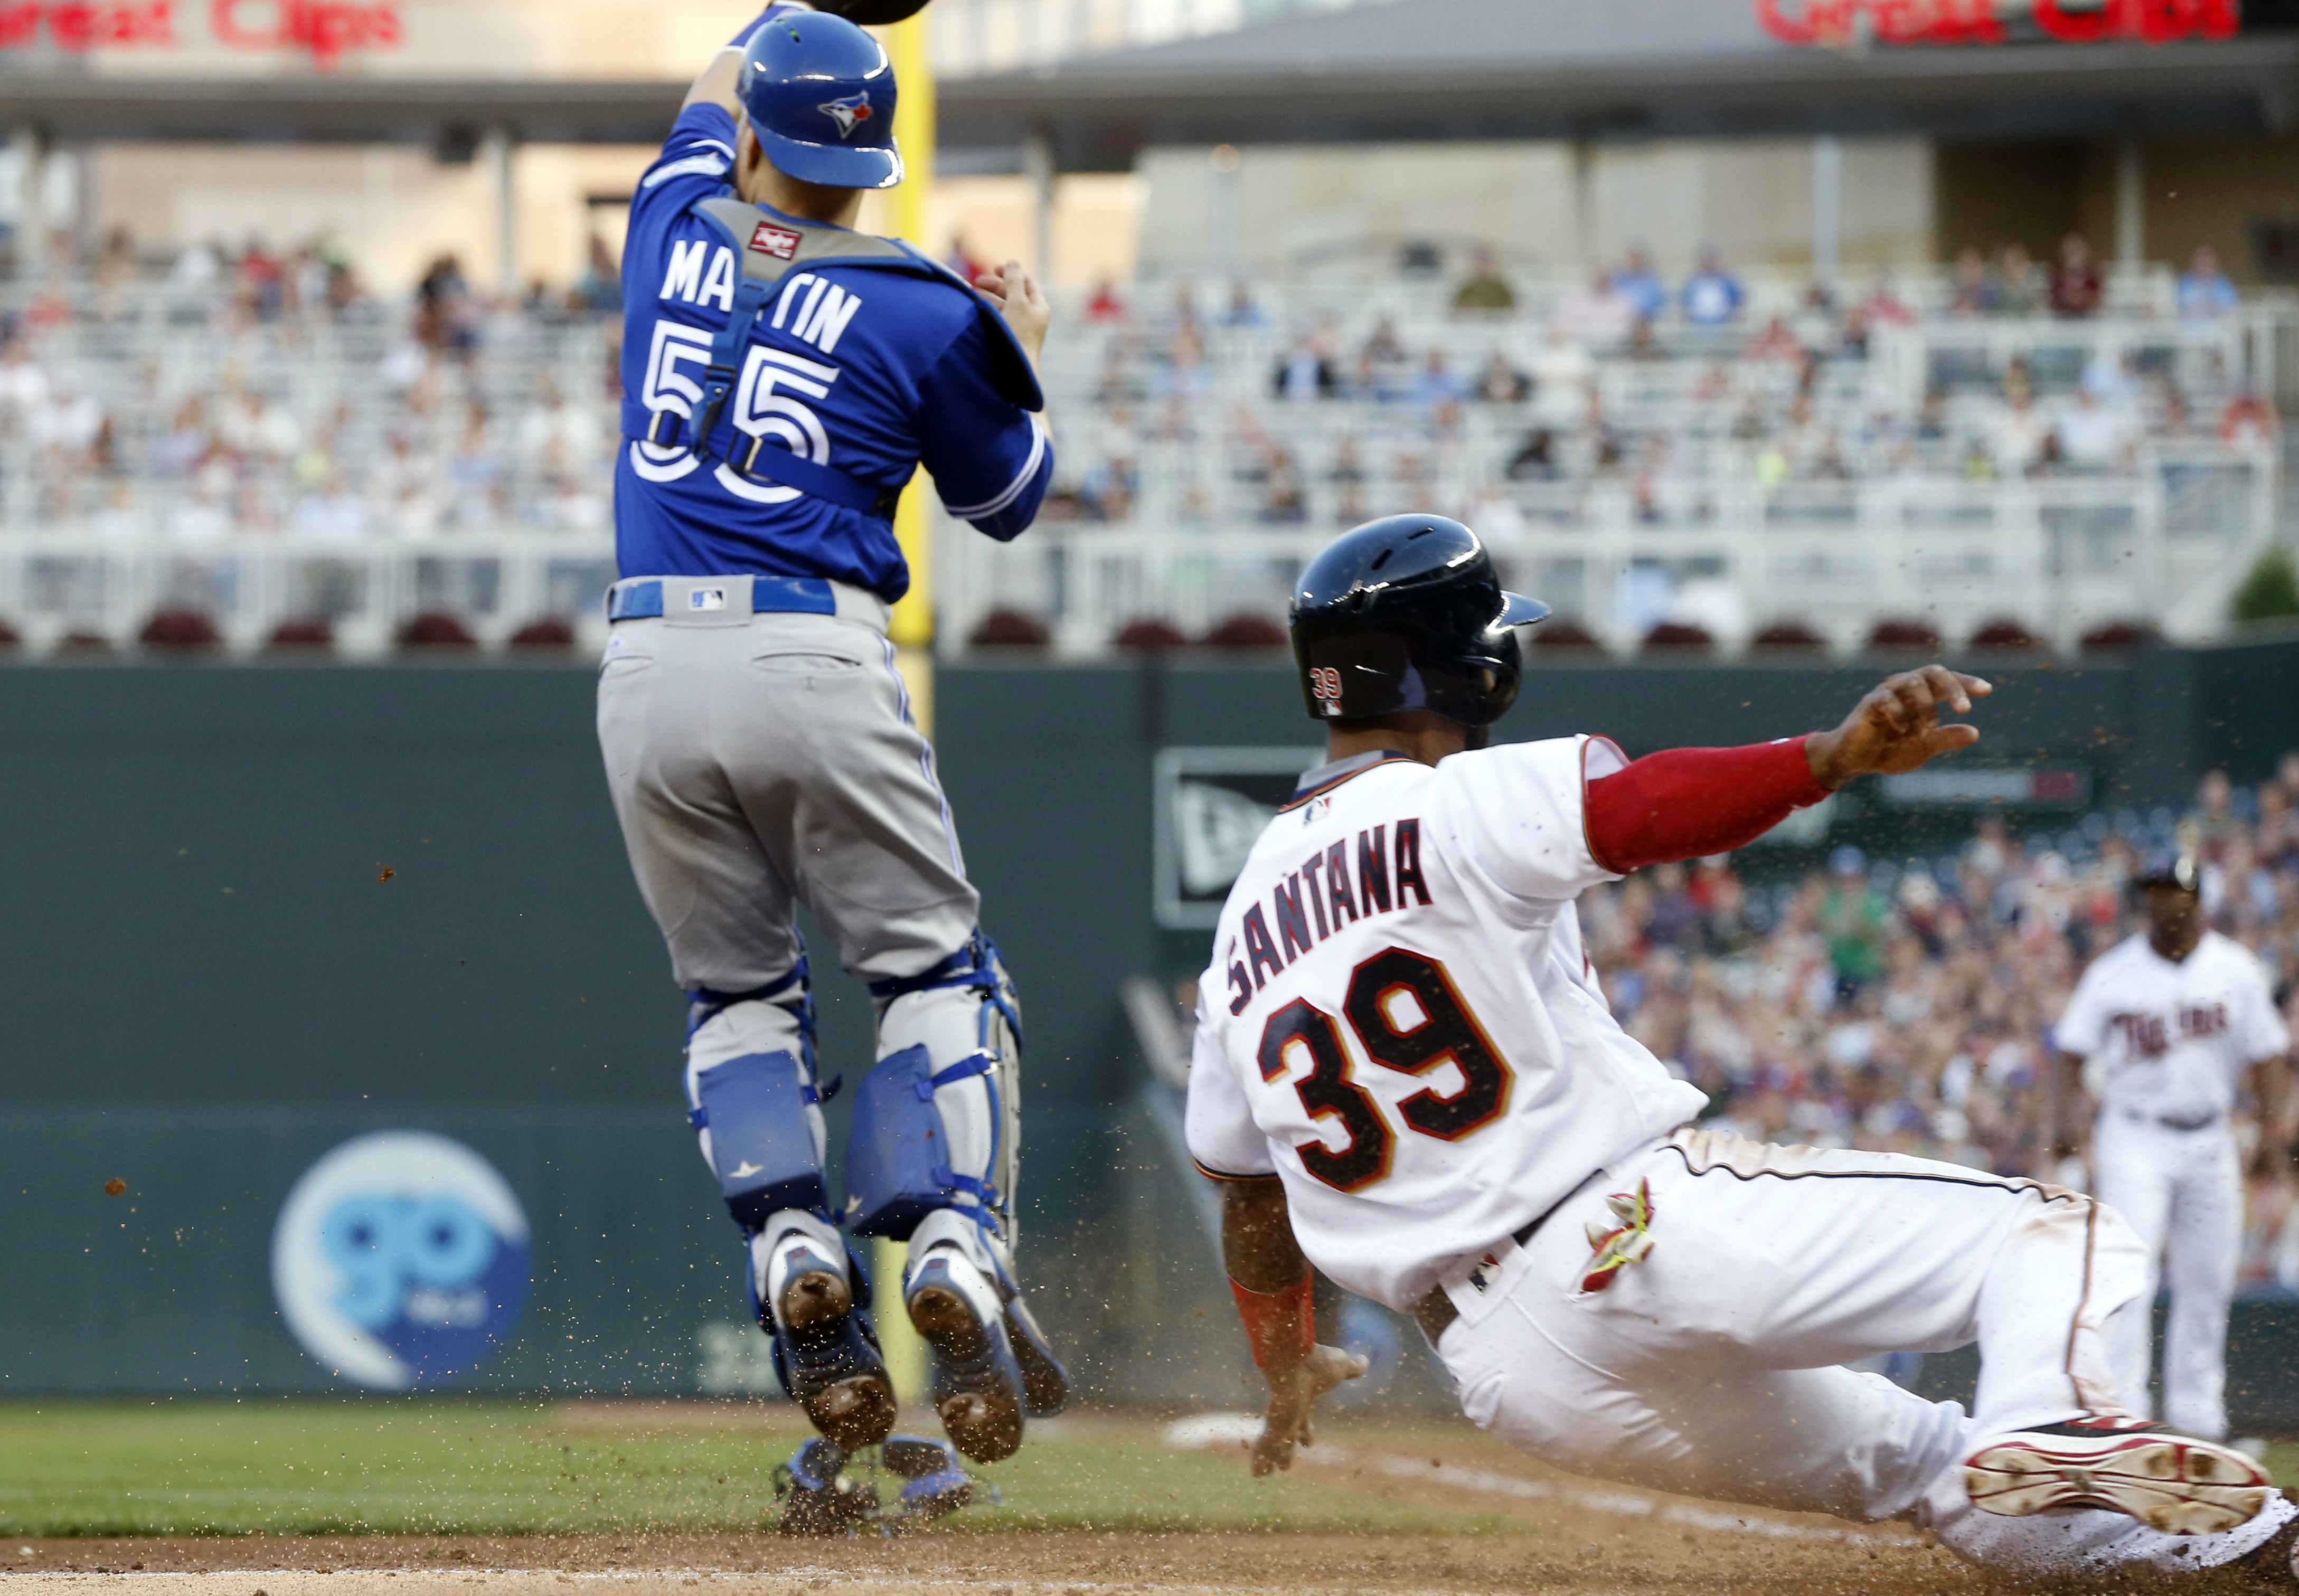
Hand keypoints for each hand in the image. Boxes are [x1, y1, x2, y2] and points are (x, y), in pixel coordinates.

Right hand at [974, 260, 1049, 362]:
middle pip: (1013, 293)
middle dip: (995, 285)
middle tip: (976, 281)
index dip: (1010, 272)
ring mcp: (1019, 328)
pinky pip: (998, 319)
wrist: (1014, 370)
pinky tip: (976, 310)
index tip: (993, 268)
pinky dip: (987, 311)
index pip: (1026, 282)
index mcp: (1038, 307)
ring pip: (1003, 306)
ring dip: (988, 298)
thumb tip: (1013, 262)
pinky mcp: (1008, 338)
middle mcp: (1031, 317)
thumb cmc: (1017, 335)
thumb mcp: (1016, 302)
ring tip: (972, 295)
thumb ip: (1014, 280)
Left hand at [1249, 1343, 1367, 1476]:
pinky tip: (1257, 1473)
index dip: (1305, 1432)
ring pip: (1275, 1444)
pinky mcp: (1274, 1424)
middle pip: (1288, 1436)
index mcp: (1304, 1398)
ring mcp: (1281, 1418)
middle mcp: (1291, 1410)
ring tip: (1263, 1474)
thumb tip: (1364, 1362)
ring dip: (1271, 1458)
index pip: (1304, 1420)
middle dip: (1286, 1450)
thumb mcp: (1340, 1366)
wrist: (1294, 1356)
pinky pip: (1266, 1446)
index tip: (1308, 1443)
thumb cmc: (1316, 1361)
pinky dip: (1261, 1459)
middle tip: (1284, 1466)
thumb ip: (1351, 1367)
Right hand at [1805, 665, 1991, 788]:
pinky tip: (1899, 731)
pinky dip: (1899, 714)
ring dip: (1924, 705)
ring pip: (1911, 680)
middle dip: (1953, 688)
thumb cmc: (1888, 750)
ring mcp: (1886, 693)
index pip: (1947, 681)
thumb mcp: (1923, 747)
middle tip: (1965, 709)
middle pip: (1932, 672)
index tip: (1987, 691)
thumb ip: (1945, 739)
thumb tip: (1975, 732)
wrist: (1854, 761)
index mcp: (1921, 697)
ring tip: (1923, 729)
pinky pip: (1886, 698)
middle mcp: (1905, 689)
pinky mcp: (1868, 704)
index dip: (1966, 683)